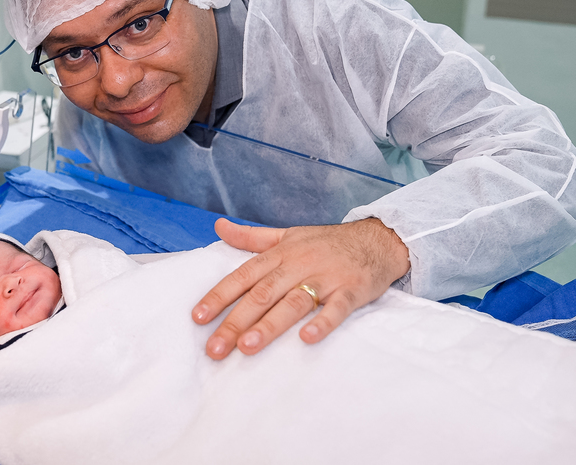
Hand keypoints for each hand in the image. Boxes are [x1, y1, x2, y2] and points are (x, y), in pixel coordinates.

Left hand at [192, 218, 409, 359]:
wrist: (378, 239)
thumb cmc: (326, 242)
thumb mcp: (287, 235)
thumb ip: (251, 237)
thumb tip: (218, 226)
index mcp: (280, 254)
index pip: (243, 276)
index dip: (219, 296)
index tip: (198, 317)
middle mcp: (298, 265)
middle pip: (262, 295)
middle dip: (235, 322)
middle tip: (215, 348)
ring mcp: (325, 278)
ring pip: (293, 303)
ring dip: (269, 326)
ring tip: (247, 347)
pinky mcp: (351, 291)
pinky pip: (336, 308)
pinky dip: (322, 323)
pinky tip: (306, 339)